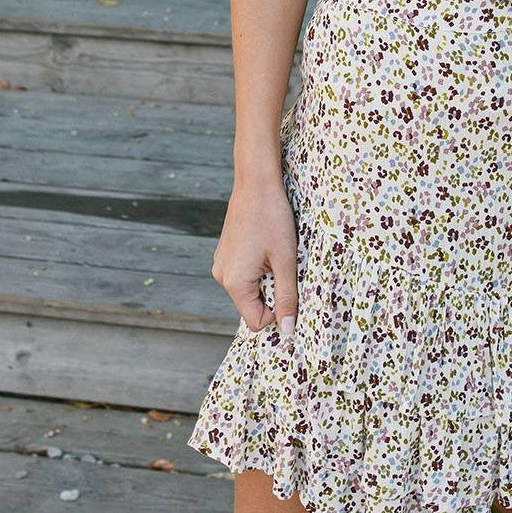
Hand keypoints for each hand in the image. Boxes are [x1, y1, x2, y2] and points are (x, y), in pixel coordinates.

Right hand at [210, 178, 298, 343]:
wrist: (256, 182)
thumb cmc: (272, 218)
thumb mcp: (286, 260)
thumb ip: (286, 297)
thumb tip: (289, 330)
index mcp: (235, 282)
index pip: (256, 321)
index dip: (277, 311)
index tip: (289, 288)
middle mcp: (222, 276)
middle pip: (252, 305)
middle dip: (272, 292)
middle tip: (283, 265)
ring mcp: (221, 263)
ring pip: (249, 289)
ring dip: (266, 278)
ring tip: (274, 252)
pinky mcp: (225, 252)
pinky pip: (244, 273)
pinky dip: (258, 267)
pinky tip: (265, 244)